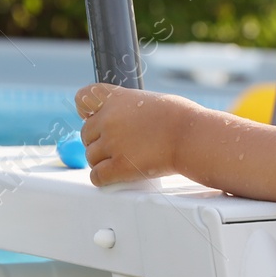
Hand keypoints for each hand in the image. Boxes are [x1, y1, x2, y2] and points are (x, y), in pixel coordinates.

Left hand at [73, 83, 199, 186]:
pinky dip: (104, 178)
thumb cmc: (179, 119)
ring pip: (90, 157)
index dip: (86, 111)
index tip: (94, 118)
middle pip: (86, 134)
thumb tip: (113, 125)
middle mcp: (108, 118)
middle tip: (119, 147)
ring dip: (103, 161)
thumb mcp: (148, 101)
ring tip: (123, 161)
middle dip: (99, 141)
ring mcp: (112, 143)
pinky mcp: (119, 166)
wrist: (192, 136)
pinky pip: (97, 176)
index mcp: (115, 98)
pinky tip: (116, 176)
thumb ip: (125, 110)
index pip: (82, 98)